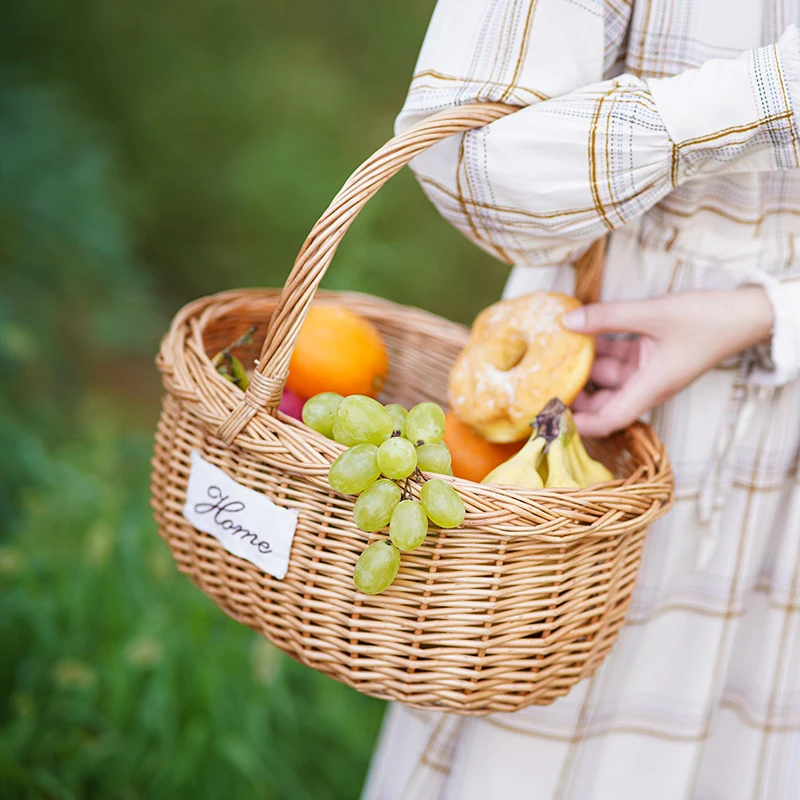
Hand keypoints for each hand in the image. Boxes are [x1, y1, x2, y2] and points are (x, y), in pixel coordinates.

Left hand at [561, 287, 773, 437]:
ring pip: (607, 377)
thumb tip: (567, 320)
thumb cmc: (708, 319)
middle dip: (575, 395)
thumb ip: (607, 317)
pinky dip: (599, 349)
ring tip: (552, 353)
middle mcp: (647, 385)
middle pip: (603, 402)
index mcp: (652, 387)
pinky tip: (577, 332)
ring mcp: (648, 372)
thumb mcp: (653, 313)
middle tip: (541, 382)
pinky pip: (617, 358)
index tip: (549, 417)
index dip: (579, 424)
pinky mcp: (649, 356)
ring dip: (584, 367)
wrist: (746, 312)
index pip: (609, 419)